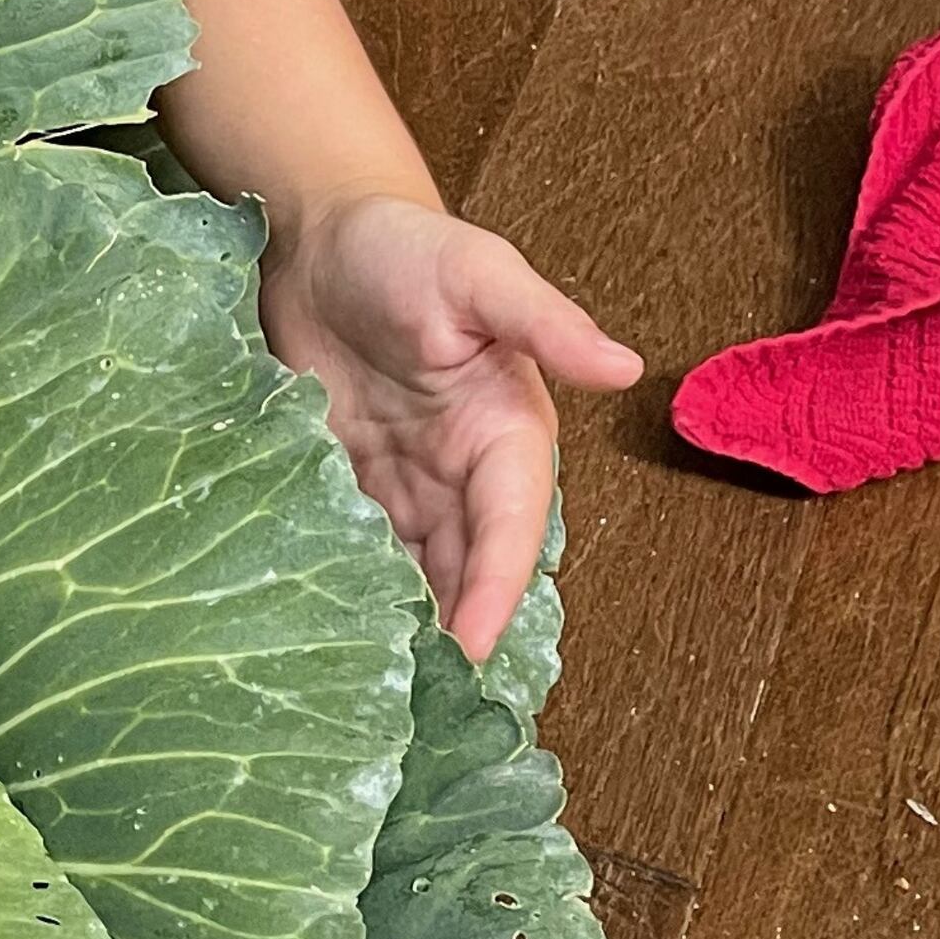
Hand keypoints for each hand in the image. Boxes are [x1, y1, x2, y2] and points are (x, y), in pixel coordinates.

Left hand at [258, 192, 640, 668]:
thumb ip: (546, 322)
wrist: (314, 238)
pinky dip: (352, 589)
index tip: (475, 646)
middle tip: (427, 700)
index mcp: (506, 434)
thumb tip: (625, 366)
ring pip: (413, 571)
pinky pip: (356, 548)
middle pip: (464, 568)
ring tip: (379, 686)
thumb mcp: (480, 275)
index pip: (508, 526)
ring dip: (403, 622)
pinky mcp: (345, 483)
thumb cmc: (406, 247)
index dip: (495, 588)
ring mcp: (401, 484)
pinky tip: (329, 631)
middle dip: (453, 630)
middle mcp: (460, 472)